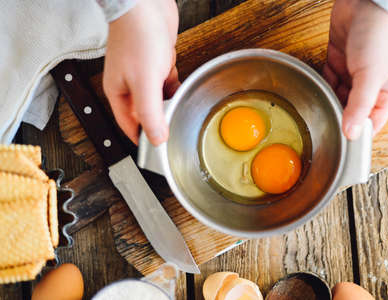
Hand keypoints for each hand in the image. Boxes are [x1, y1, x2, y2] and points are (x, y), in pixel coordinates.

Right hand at [103, 0, 179, 144]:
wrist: (146, 4)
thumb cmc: (137, 37)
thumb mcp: (144, 82)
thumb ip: (149, 112)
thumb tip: (156, 139)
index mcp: (118, 92)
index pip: (129, 125)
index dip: (143, 139)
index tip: (158, 151)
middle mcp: (130, 85)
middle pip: (145, 114)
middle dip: (159, 123)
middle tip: (175, 132)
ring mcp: (145, 74)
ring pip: (158, 99)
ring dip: (169, 105)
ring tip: (181, 113)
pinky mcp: (159, 63)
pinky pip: (168, 83)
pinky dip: (175, 89)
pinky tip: (183, 92)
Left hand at [323, 0, 387, 138]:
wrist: (367, 1)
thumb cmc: (380, 35)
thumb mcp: (372, 75)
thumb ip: (360, 105)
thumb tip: (352, 134)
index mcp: (385, 90)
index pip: (373, 120)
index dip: (360, 133)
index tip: (343, 144)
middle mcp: (369, 83)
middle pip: (352, 109)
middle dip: (340, 118)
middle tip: (323, 128)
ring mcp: (352, 71)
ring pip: (338, 94)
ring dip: (328, 101)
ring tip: (316, 110)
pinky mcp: (338, 59)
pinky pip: (327, 78)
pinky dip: (321, 84)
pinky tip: (314, 90)